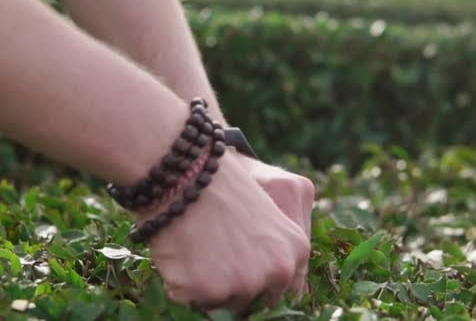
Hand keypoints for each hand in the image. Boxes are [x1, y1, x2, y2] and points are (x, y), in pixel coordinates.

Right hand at [141, 152, 309, 310]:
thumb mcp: (264, 212)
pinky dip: (179, 282)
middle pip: (251, 301)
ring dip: (204, 285)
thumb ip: (272, 250)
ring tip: (194, 246)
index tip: (234, 270)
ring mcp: (243, 283)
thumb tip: (261, 285)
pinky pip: (189, 300)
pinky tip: (179, 251)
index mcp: (296, 250)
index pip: (280, 291)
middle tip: (210, 254)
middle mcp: (277, 271)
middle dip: (230, 285)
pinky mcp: (209, 291)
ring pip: (220, 304)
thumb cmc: (218, 185)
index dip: (254, 282)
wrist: (185, 171)